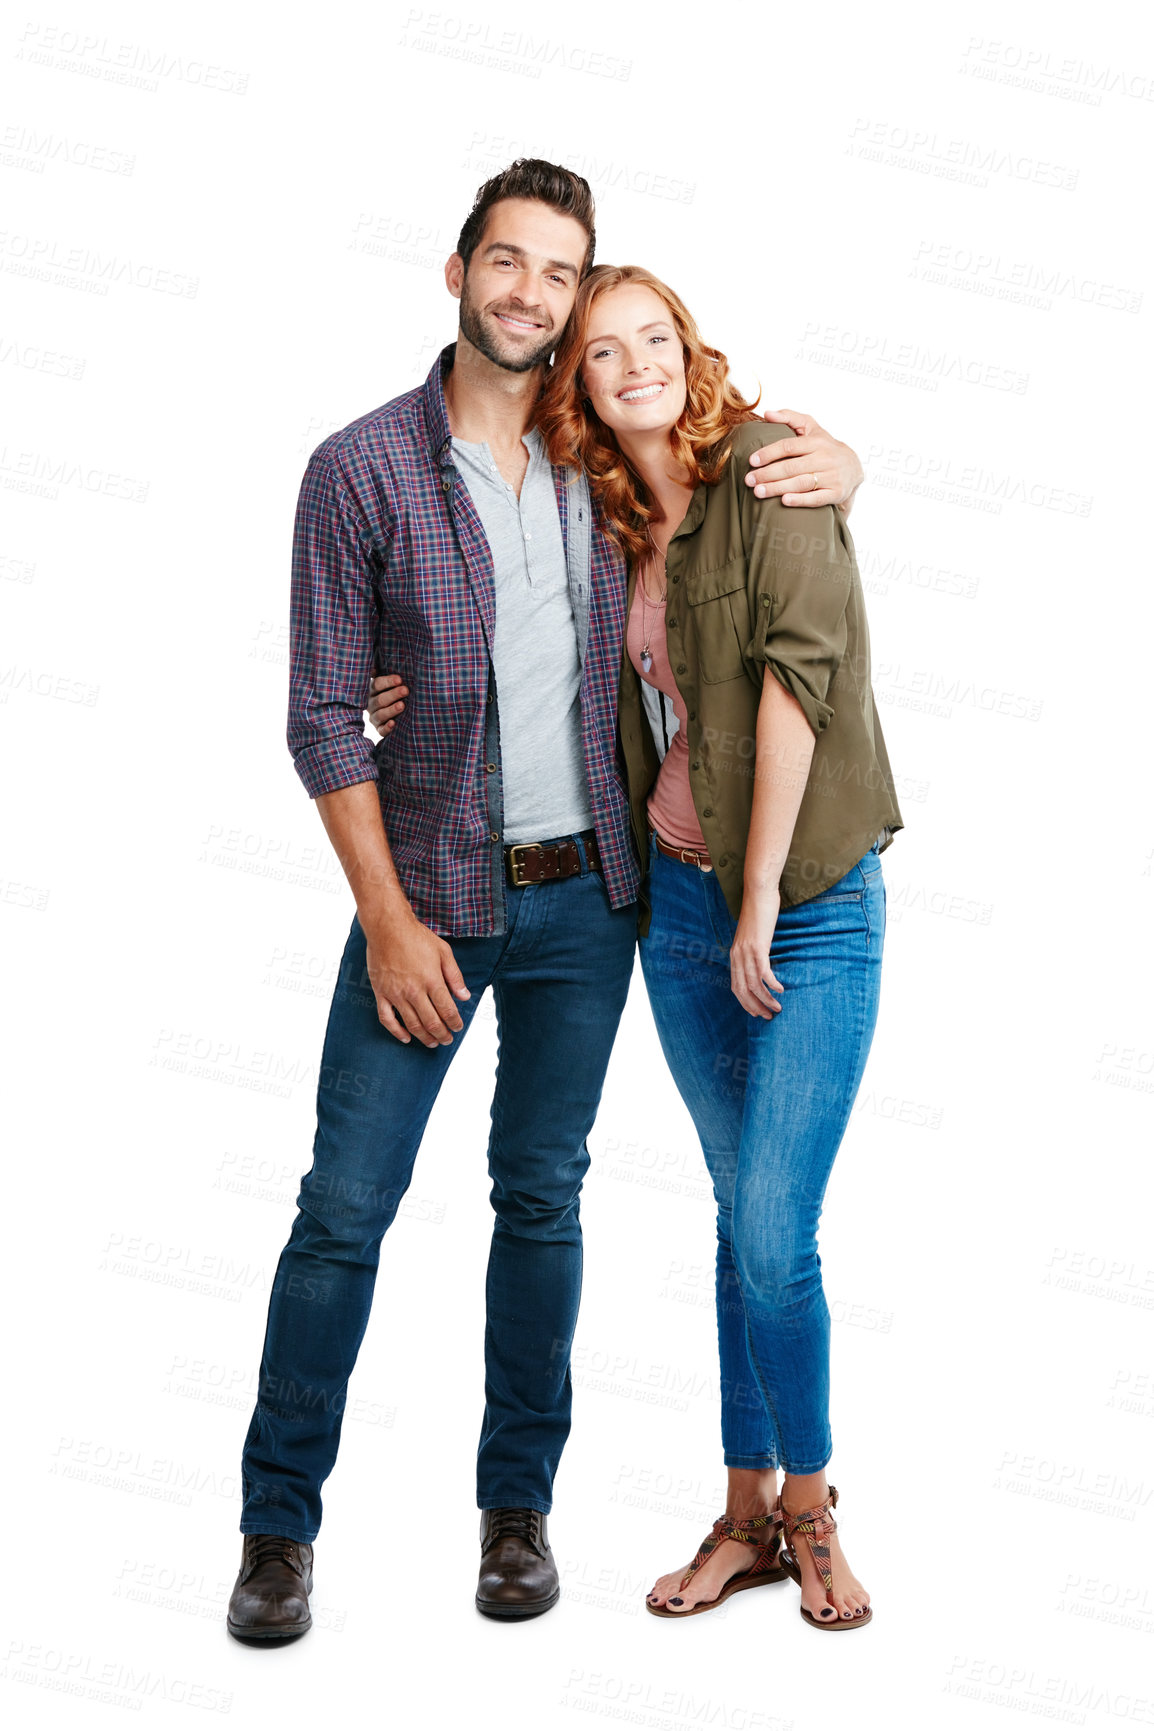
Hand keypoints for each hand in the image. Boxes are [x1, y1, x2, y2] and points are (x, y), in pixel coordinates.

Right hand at [363, 911, 469, 1046]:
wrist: (387, 927)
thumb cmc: (417, 937)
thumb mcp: (443, 952)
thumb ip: (455, 976)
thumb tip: (465, 996)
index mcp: (432, 980)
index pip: (447, 1010)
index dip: (455, 1023)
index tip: (458, 1027)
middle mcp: (414, 990)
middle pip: (431, 1022)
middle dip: (442, 1034)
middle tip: (447, 1040)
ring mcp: (396, 993)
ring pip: (412, 1024)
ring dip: (424, 1037)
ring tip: (432, 1043)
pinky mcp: (381, 993)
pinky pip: (387, 1019)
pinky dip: (396, 1032)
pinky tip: (405, 1038)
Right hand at [367, 672, 407, 734]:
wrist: (390, 713)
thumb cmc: (391, 692)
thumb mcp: (387, 682)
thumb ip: (383, 673)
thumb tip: (377, 664)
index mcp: (372, 690)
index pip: (377, 684)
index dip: (388, 682)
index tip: (400, 679)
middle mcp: (371, 704)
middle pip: (380, 700)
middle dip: (393, 694)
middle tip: (405, 690)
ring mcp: (374, 718)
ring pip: (380, 714)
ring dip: (391, 710)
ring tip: (402, 705)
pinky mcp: (379, 729)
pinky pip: (381, 730)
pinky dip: (387, 728)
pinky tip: (393, 723)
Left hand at [730, 887, 783, 1017]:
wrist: (758, 893)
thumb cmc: (759, 914)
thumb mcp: (753, 936)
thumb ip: (753, 951)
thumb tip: (762, 964)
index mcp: (734, 956)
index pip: (736, 987)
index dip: (746, 1003)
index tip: (757, 1013)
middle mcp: (737, 956)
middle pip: (743, 990)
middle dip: (755, 1006)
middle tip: (768, 1016)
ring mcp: (746, 952)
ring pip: (754, 984)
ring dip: (766, 999)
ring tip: (777, 1008)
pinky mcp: (758, 946)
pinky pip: (763, 972)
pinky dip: (772, 984)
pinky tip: (780, 989)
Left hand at [744, 409, 863, 509]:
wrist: (854, 468)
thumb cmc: (825, 447)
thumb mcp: (812, 428)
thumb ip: (789, 418)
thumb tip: (767, 413)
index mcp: (816, 442)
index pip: (789, 446)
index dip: (769, 453)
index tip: (751, 461)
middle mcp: (825, 458)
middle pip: (792, 467)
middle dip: (768, 474)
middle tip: (749, 480)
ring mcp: (831, 476)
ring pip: (801, 483)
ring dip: (778, 488)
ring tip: (758, 492)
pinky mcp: (836, 493)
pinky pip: (817, 498)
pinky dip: (800, 500)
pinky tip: (784, 501)